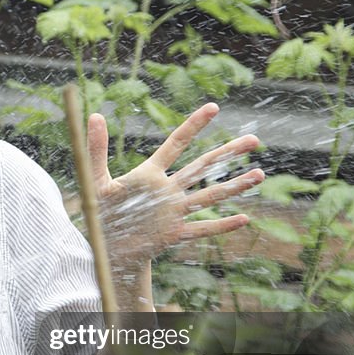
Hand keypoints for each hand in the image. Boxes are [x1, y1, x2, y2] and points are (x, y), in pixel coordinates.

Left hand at [88, 102, 264, 268]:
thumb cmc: (101, 212)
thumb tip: (93, 114)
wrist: (106, 247)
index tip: (214, 107)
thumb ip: (96, 149)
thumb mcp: (95, 180)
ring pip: (209, 196)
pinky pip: (201, 229)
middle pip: (202, 167)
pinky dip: (222, 225)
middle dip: (228, 153)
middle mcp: (167, 190)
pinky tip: (245, 219)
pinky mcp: (173, 234)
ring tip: (259, 174)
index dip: (194, 125)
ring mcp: (174, 212)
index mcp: (150, 174)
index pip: (176, 144)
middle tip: (255, 139)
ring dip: (234, 186)